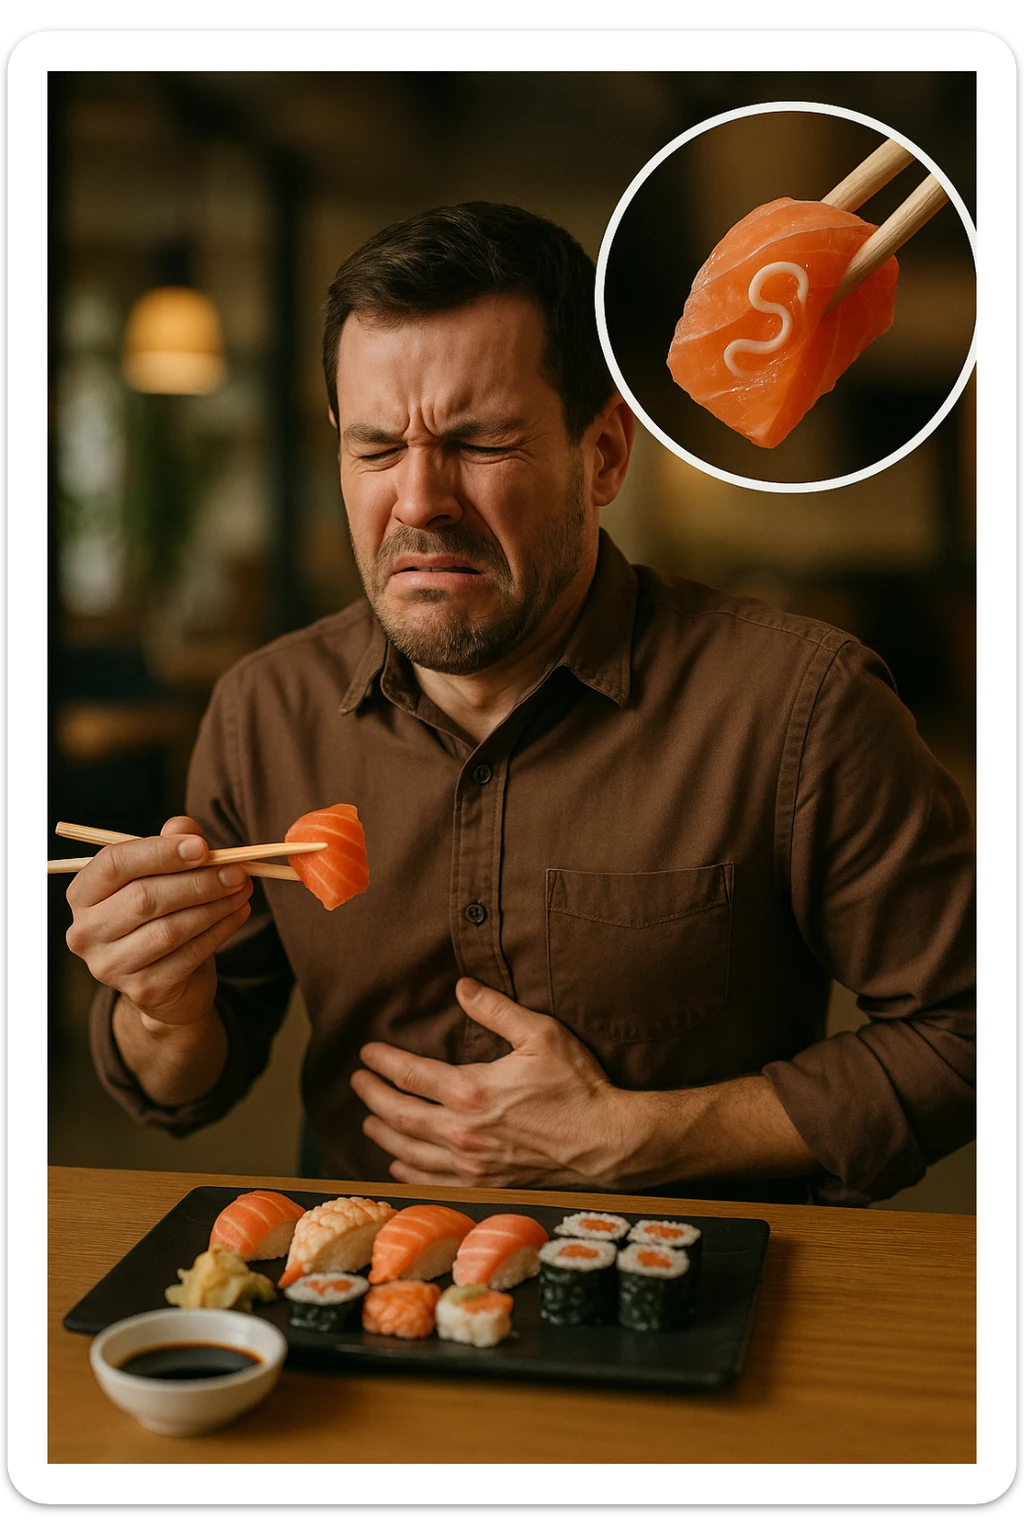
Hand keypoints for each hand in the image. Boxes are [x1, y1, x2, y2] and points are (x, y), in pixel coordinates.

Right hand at [65, 815, 252, 1030]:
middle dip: (197, 881)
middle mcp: (86, 932)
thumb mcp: (164, 873)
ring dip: (214, 905)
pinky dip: (220, 930)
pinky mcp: (143, 989)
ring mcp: (111, 965)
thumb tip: (185, 829)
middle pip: (144, 898)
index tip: (202, 847)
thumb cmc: (161, 913)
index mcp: (83, 894)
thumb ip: (172, 844)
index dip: (160, 852)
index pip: (114, 864)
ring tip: (243, 889)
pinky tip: (239, 912)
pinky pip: (188, 954)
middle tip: (236, 871)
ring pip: (169, 929)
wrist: (168, 981)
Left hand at [349, 977, 622, 1188]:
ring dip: (384, 1135)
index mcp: (472, 1090)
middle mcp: (462, 1132)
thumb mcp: (541, 1034)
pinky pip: (433, 1182)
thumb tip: (462, 988)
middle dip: (373, 1096)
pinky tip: (398, 1164)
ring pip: (409, 1152)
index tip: (366, 1053)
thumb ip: (497, 1010)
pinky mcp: (485, 1183)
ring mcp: (472, 1164)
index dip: (382, 1062)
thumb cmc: (578, 1086)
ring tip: (369, 1120)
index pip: (409, 1075)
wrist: (607, 1142)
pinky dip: (409, 1172)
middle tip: (357, 1082)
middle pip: (399, 1115)